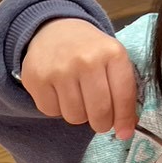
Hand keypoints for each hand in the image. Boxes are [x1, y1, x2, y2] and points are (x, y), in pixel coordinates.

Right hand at [20, 18, 137, 137]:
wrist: (54, 30)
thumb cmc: (89, 50)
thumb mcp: (113, 60)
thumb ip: (123, 92)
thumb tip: (125, 130)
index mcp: (112, 53)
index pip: (123, 97)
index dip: (124, 119)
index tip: (124, 132)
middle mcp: (86, 60)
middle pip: (99, 112)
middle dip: (101, 123)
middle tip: (99, 120)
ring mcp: (59, 69)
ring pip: (74, 116)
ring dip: (78, 115)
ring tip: (77, 100)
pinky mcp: (36, 78)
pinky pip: (51, 112)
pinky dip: (56, 108)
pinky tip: (58, 93)